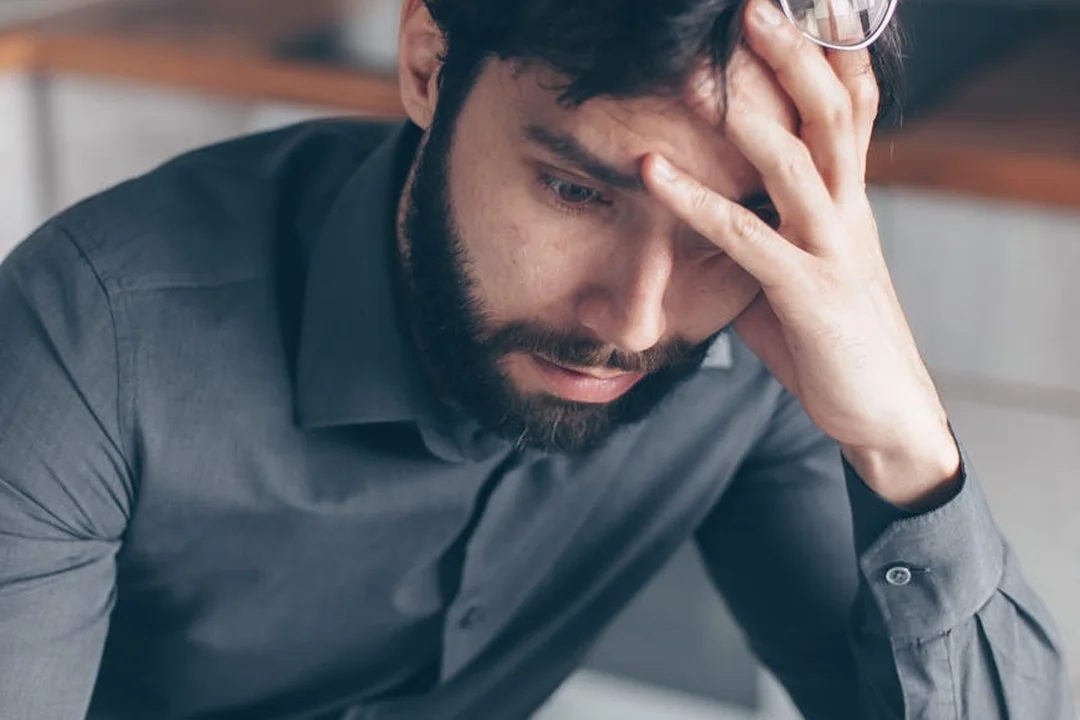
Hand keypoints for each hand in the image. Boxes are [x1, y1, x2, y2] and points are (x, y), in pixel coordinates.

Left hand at [643, 0, 958, 505]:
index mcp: (849, 203)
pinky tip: (652, 171)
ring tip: (711, 60)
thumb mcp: (795, 275)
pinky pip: (746, 235)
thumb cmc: (832, 342)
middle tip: (755, 6)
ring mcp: (833, 249)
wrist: (883, 414)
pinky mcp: (809, 292)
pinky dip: (694, 199)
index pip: (848, 112)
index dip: (826, 57)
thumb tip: (707, 219)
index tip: (796, 11)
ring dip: (754, 105)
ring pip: (801, 159)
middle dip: (795, 55)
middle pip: (832, 113)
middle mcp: (849, 213)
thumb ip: (759, 237)